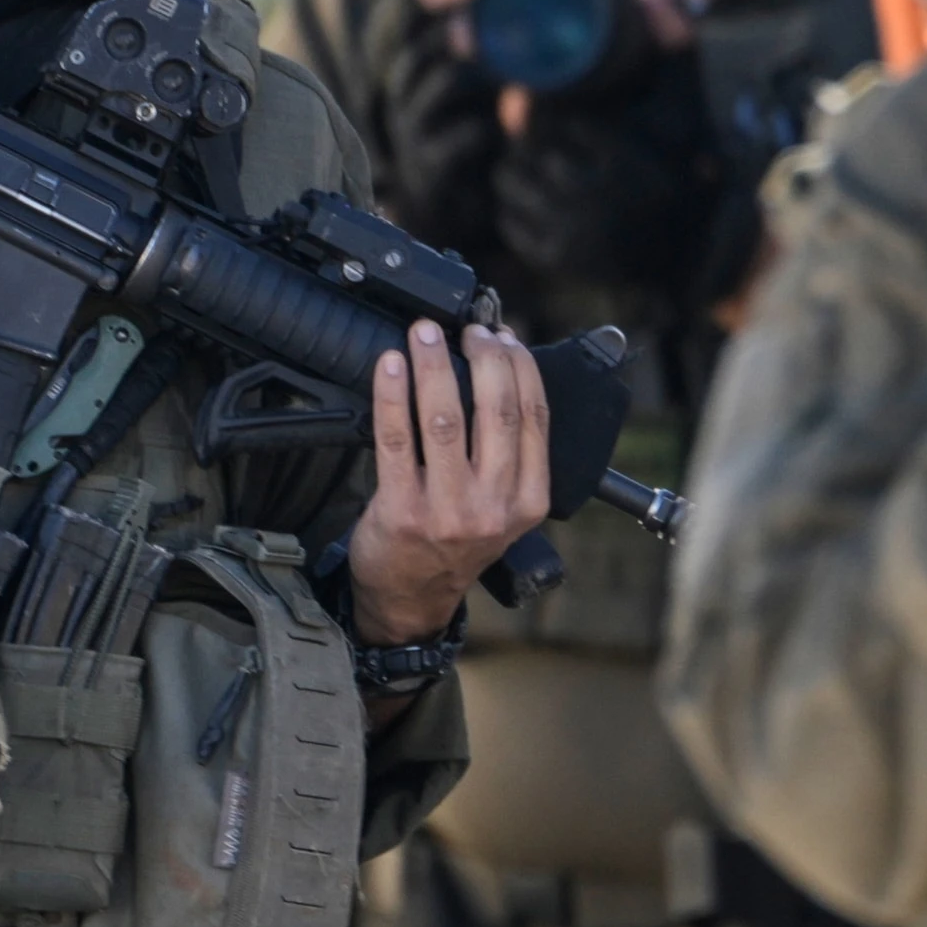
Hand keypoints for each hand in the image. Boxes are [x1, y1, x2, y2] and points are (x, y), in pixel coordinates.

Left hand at [343, 319, 550, 645]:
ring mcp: (447, 510)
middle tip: (465, 329)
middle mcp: (493, 507)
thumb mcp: (503, 508)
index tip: (502, 336)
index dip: (520, 366)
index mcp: (529, 501)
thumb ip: (508, 454)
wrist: (411, 597)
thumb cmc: (454, 541)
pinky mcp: (402, 510)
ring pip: (445, 419)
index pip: (534, 417)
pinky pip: (395, 439)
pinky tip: (392, 365)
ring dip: (434, 365)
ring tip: (424, 333)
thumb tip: (497, 368)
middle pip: (496, 411)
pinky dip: (393, 394)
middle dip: (482, 356)